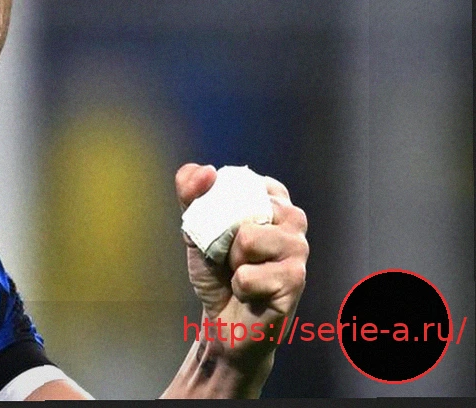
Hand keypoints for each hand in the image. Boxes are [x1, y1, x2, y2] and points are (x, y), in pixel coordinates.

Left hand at [175, 163, 308, 367]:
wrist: (224, 321)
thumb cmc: (216, 271)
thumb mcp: (195, 228)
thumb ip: (191, 194)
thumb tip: (204, 171)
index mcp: (271, 199)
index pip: (238, 181)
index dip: (215, 204)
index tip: (218, 226)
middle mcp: (293, 218)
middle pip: (241, 208)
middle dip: (222, 237)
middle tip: (231, 257)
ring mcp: (300, 248)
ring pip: (248, 239)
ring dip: (232, 263)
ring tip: (243, 273)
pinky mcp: (297, 279)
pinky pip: (249, 275)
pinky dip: (239, 287)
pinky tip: (252, 294)